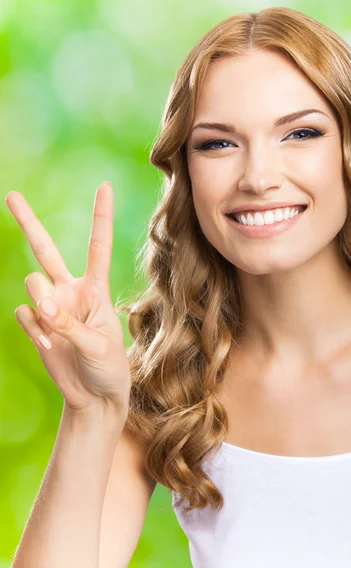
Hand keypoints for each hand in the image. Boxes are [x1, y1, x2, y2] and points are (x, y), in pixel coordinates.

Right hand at [6, 182, 130, 416]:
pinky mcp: (37, 324)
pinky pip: (24, 315)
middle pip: (45, 249)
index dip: (101, 216)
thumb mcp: (98, 346)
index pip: (98, 246)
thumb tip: (39, 305)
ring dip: (42, 306)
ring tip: (57, 333)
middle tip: (11, 194)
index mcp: (96, 289)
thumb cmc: (108, 368)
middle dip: (28, 222)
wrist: (94, 396)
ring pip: (31, 285)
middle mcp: (71, 291)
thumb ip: (68, 323)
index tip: (105, 185)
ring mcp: (51, 307)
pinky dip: (35, 331)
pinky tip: (50, 346)